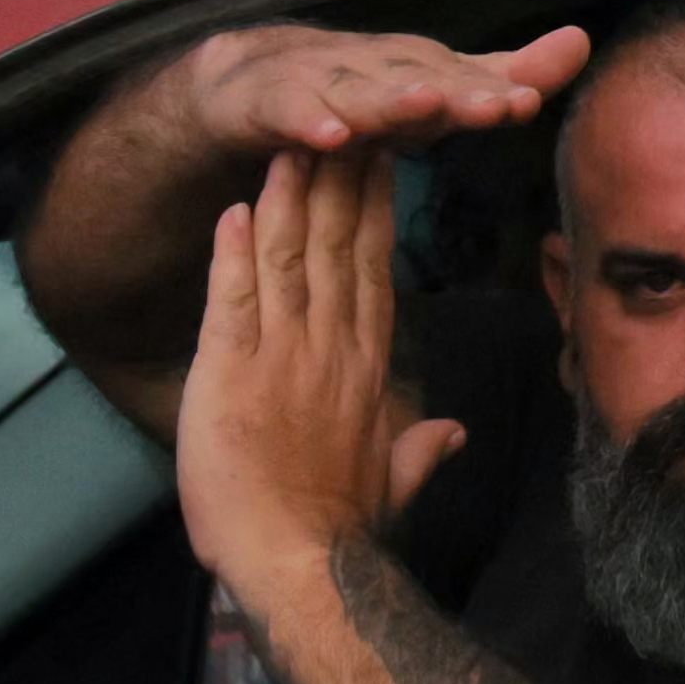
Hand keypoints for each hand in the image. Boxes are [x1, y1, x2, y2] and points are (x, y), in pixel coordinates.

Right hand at [170, 20, 589, 165]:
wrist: (244, 84)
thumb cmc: (357, 89)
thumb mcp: (431, 90)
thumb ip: (502, 75)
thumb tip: (583, 40)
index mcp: (415, 67)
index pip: (463, 79)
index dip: (495, 90)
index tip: (530, 103)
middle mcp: (373, 65)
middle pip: (419, 78)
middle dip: (460, 91)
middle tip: (501, 105)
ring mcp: (316, 79)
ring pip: (357, 90)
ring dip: (389, 99)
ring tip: (425, 106)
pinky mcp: (265, 101)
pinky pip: (286, 112)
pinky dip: (305, 121)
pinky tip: (329, 137)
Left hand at [175, 148, 465, 605]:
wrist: (301, 562)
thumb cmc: (343, 527)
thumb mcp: (393, 482)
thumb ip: (422, 449)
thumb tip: (456, 432)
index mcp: (366, 365)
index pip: (372, 270)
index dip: (372, 210)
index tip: (377, 160)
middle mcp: (330, 346)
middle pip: (335, 246)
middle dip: (337, 179)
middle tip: (340, 121)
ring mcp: (281, 354)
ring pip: (287, 258)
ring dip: (287, 197)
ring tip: (290, 144)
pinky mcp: (229, 371)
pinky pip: (232, 299)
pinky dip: (232, 253)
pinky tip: (234, 210)